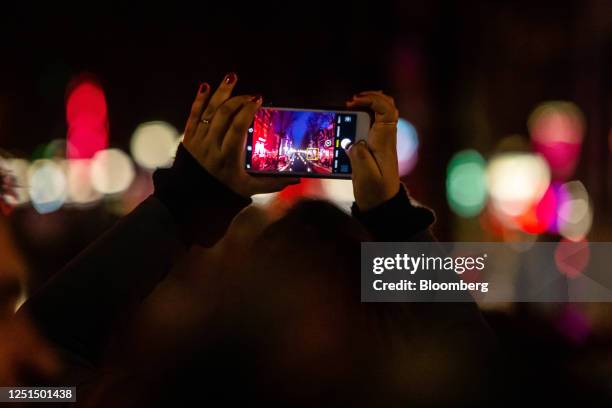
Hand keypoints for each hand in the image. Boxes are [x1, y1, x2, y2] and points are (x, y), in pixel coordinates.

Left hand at [182, 73, 298, 197]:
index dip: (247, 110)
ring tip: (231, 78)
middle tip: (251, 95)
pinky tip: (205, 86)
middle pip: (224, 114)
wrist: (190, 199)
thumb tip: (296, 179)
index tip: (258, 99)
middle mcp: (211, 146)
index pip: (237, 127)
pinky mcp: (188, 138)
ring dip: (220, 93)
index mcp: (227, 157)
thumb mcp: (249, 190)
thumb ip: (272, 183)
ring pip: (209, 111)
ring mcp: (198, 140)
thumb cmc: (223, 193)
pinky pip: (193, 115)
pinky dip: (199, 100)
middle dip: (238, 100)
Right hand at [346, 91, 399, 210]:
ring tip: (346, 109)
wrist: (382, 205)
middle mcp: (384, 137)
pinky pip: (369, 127)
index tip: (352, 102)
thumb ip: (359, 155)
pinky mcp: (373, 148)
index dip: (371, 99)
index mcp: (384, 140)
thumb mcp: (366, 175)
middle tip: (350, 102)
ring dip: (363, 108)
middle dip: (368, 98)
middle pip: (385, 106)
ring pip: (377, 115)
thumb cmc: (376, 192)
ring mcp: (379, 142)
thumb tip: (352, 142)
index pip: (386, 109)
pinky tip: (346, 125)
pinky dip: (358, 121)